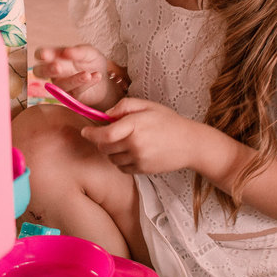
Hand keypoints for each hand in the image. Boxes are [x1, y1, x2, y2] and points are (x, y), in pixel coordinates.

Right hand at [32, 45, 110, 106]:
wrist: (106, 80)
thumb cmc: (92, 62)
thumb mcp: (89, 52)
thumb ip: (78, 51)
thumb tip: (66, 51)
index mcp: (55, 57)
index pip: (41, 54)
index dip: (41, 54)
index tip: (44, 55)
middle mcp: (54, 72)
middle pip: (41, 72)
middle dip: (48, 69)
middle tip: (57, 67)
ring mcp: (61, 85)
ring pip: (61, 84)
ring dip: (74, 79)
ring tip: (87, 74)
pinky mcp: (71, 97)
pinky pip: (76, 90)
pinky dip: (86, 84)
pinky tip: (96, 76)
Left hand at [81, 98, 215, 174]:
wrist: (190, 144)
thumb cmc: (168, 121)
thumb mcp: (147, 106)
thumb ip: (124, 106)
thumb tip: (106, 115)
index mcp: (135, 125)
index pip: (105, 134)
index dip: (91, 134)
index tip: (85, 131)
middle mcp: (135, 144)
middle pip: (104, 147)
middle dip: (100, 141)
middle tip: (106, 134)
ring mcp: (139, 159)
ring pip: (111, 158)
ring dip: (111, 151)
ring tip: (124, 141)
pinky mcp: (142, 170)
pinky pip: (121, 167)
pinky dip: (121, 160)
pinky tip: (132, 151)